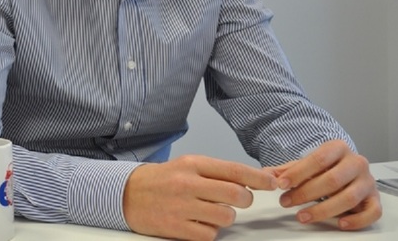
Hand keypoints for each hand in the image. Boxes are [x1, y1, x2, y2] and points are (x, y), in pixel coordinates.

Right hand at [123, 154, 277, 240]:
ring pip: (226, 217)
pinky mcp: (176, 227)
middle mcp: (188, 183)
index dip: (258, 178)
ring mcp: (182, 206)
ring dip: (224, 217)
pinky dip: (208, 231)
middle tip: (238, 201)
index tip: (272, 182)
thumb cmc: (161, 180)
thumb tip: (249, 180)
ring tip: (209, 211)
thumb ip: (215, 172)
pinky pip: (210, 235)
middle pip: (236, 195)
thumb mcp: (186, 166)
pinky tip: (196, 222)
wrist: (126, 194)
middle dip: (244, 200)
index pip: (234, 170)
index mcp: (192, 164)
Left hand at [269, 140, 381, 229]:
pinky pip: (372, 212)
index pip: (318, 160)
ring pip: (349, 198)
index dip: (298, 173)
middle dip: (306, 193)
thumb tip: (265, 176)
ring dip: (323, 210)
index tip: (281, 184)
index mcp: (339, 148)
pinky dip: (356, 220)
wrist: (347, 167)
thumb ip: (286, 170)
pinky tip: (339, 224)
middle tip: (286, 202)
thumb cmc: (324, 167)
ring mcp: (368, 182)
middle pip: (332, 180)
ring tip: (302, 216)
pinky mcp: (375, 199)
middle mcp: (357, 163)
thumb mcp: (305, 164)